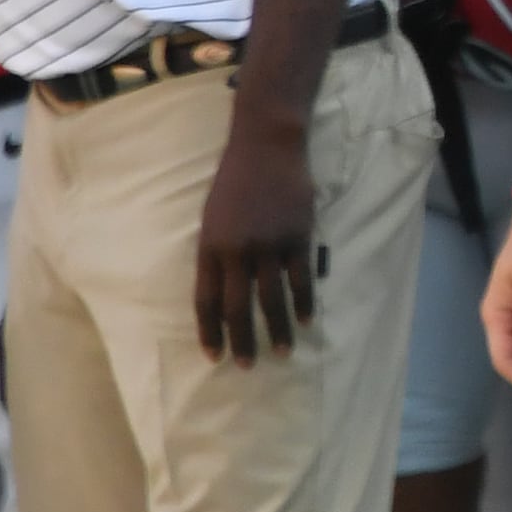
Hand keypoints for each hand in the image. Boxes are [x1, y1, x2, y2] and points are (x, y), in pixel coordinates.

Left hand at [194, 108, 318, 363]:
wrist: (266, 145)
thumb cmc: (236, 180)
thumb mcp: (212, 216)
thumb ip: (216, 252)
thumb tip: (221, 290)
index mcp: (210, 246)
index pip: (205, 300)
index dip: (209, 331)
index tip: (214, 356)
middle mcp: (236, 250)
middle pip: (237, 307)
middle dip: (242, 341)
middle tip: (246, 366)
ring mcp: (268, 244)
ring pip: (271, 299)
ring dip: (277, 330)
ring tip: (283, 352)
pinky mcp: (297, 237)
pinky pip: (300, 279)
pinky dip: (304, 303)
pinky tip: (306, 320)